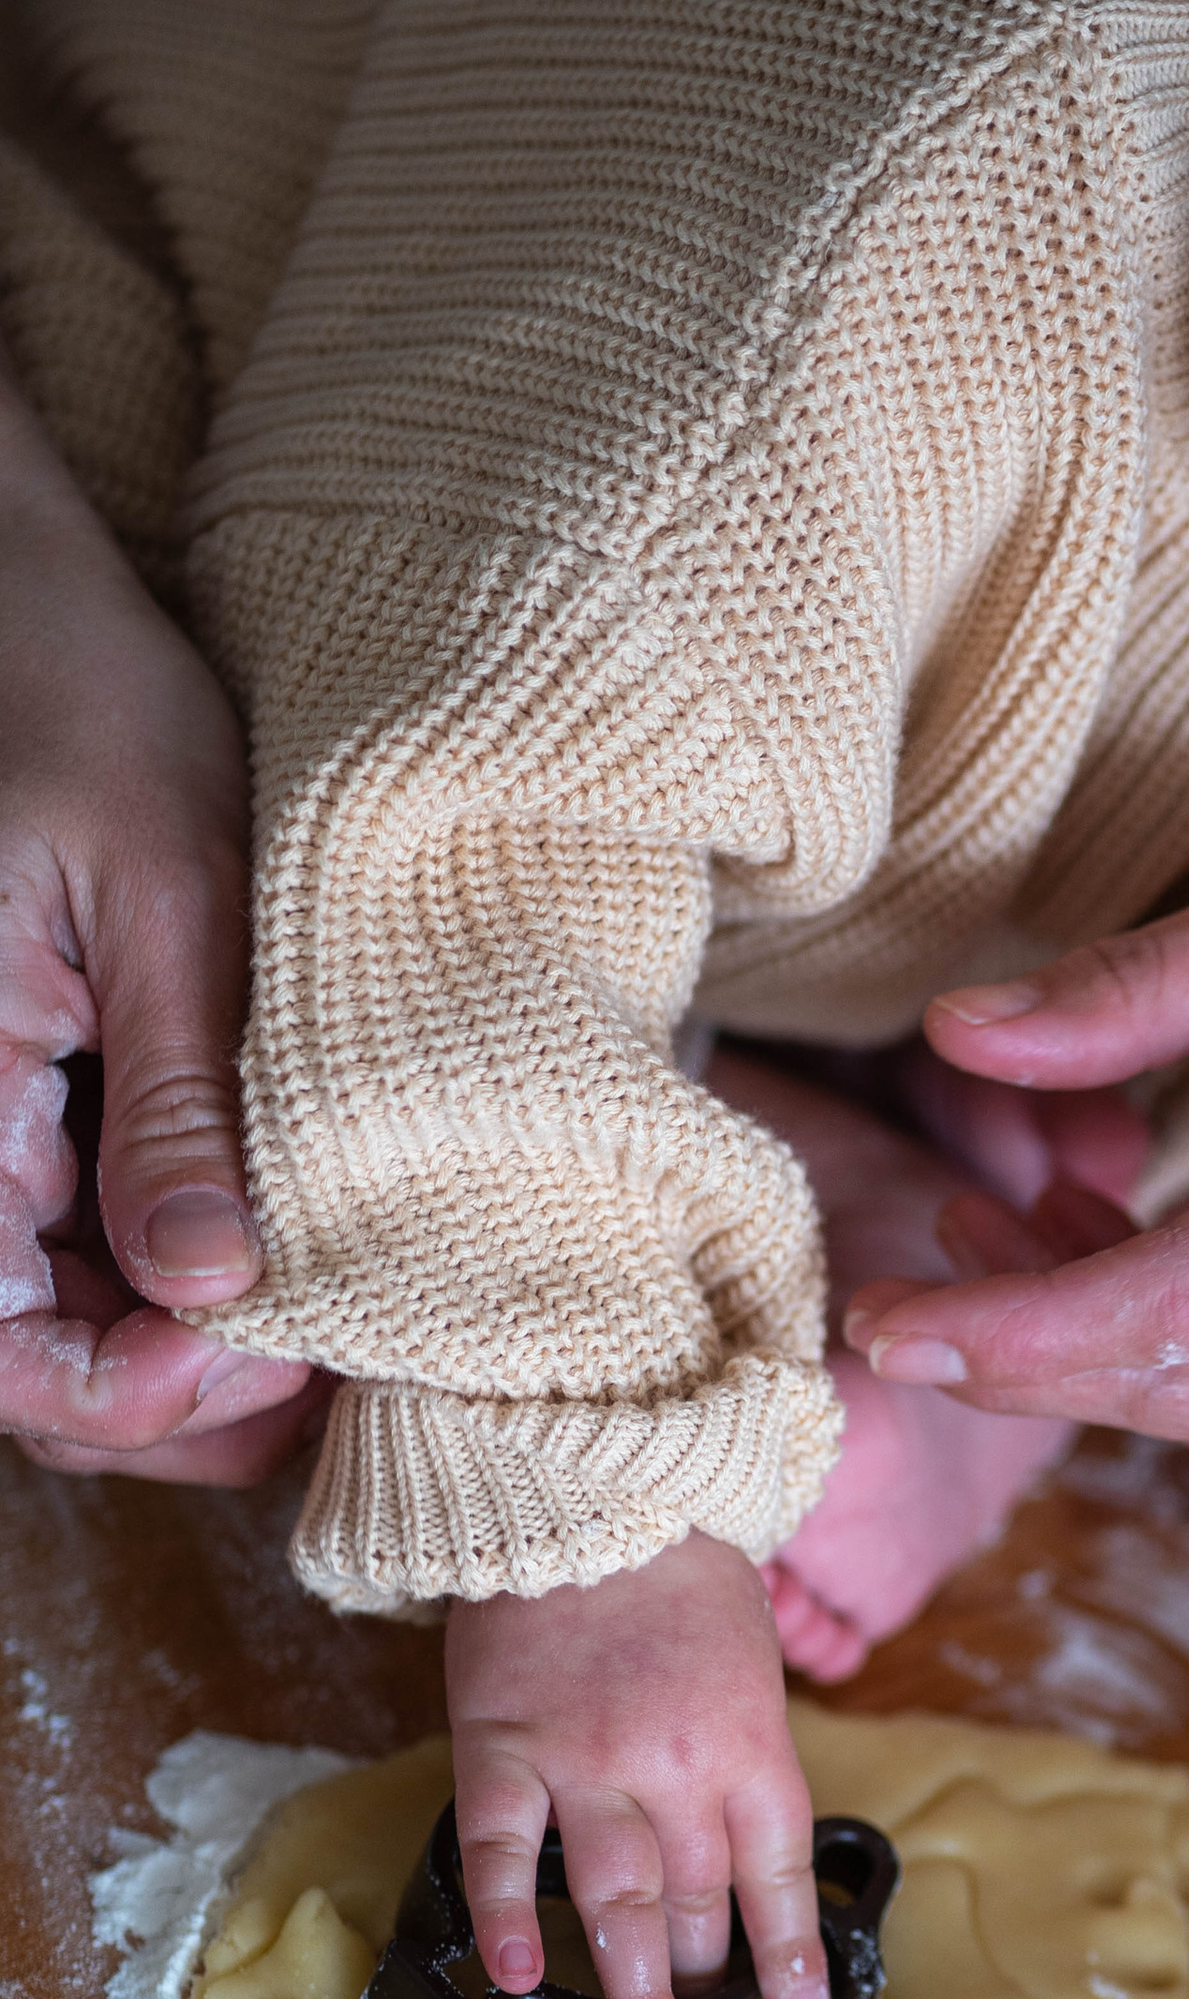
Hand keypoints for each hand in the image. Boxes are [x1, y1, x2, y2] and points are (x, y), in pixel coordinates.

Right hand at [0, 370, 308, 1479]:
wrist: (19, 601)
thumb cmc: (79, 703)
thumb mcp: (160, 891)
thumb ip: (175, 1100)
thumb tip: (206, 1284)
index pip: (3, 1357)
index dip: (136, 1397)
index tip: (262, 1343)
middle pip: (42, 1368)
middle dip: (190, 1398)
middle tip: (344, 1358)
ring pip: (72, 1325)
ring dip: (200, 1351)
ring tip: (344, 1316)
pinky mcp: (26, 1119)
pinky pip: (86, 1250)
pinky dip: (188, 1279)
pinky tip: (300, 1255)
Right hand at [444, 1533, 827, 1998]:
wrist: (589, 1491)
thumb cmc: (680, 1580)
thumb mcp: (751, 1666)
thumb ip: (744, 1762)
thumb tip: (744, 1862)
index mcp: (750, 1744)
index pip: (777, 1871)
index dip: (789, 1949)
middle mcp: (678, 1765)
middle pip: (699, 1900)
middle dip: (704, 1982)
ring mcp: (588, 1761)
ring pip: (619, 1898)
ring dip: (635, 1990)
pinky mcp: (504, 1747)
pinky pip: (505, 1852)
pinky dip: (509, 1919)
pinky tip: (514, 1980)